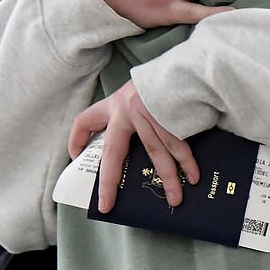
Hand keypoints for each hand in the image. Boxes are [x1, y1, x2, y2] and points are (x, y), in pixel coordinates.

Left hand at [69, 80, 198, 212]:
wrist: (190, 64)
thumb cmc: (165, 78)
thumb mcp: (140, 89)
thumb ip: (132, 110)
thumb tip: (139, 139)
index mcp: (116, 103)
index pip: (84, 121)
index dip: (76, 140)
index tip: (76, 156)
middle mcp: (128, 110)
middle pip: (114, 154)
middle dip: (110, 183)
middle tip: (107, 205)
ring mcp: (150, 116)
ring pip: (156, 155)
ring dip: (168, 179)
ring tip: (174, 200)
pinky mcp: (171, 118)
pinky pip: (179, 147)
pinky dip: (187, 163)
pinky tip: (193, 177)